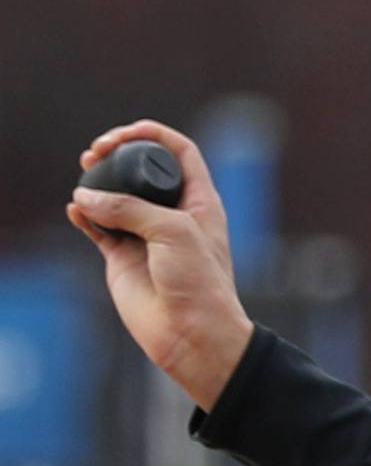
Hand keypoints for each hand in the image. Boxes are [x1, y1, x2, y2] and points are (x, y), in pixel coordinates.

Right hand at [66, 119, 256, 411]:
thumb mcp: (172, 232)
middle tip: (95, 152)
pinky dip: (84, 216)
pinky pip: (98, 229)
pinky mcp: (122, 258)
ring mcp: (145, 235)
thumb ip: (130, 209)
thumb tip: (84, 196)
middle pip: (142, 170)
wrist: (191, 333)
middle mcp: (172, 214)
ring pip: (116, 198)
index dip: (155, 135)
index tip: (126, 132)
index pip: (180, 152)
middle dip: (118, 155)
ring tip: (83, 175)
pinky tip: (75, 210)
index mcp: (199, 201)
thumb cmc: (198, 281)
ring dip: (97, 184)